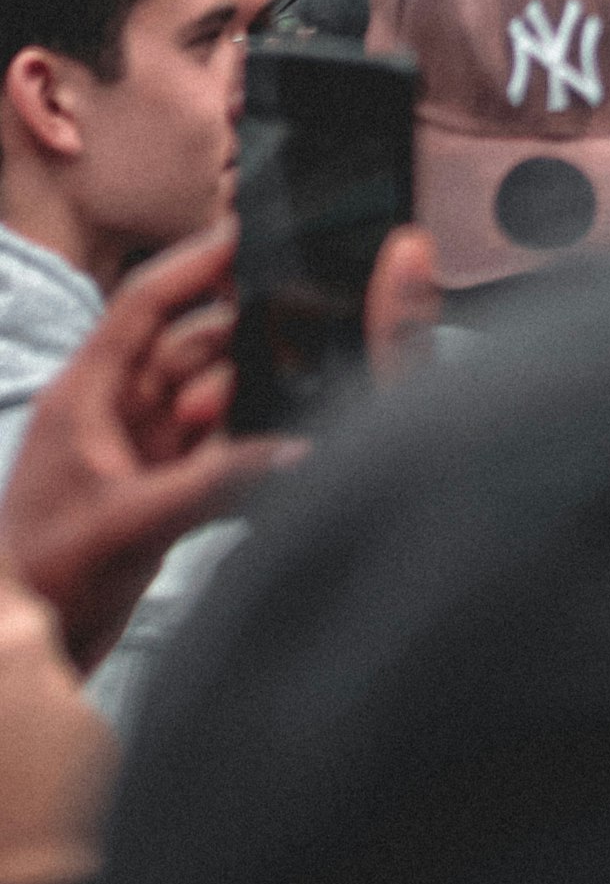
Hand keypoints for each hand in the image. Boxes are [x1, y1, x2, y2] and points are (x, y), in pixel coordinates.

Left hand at [0, 226, 288, 671]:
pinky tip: (289, 438)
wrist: (24, 651)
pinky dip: (249, 440)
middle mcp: (113, 413)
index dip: (193, 264)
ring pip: (207, 394)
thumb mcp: (128, 524)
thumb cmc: (43, 580)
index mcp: (85, 396)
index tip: (251, 233)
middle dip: (241, 333)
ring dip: (250, 390)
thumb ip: (219, 484)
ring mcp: (137, 452)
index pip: (142, 305)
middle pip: (187, 345)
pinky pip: (216, 446)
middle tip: (306, 321)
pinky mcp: (158, 491)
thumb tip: (302, 453)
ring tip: (305, 383)